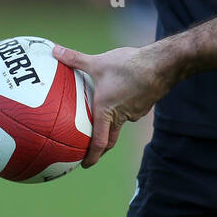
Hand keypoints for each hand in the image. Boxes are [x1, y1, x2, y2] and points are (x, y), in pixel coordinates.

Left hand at [52, 43, 172, 168]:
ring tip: (105, 115)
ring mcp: (136, 111)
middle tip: (92, 152)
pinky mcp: (146, 103)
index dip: (91, 156)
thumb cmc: (129, 66)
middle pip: (111, 138)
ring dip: (113, 122)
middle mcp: (121, 115)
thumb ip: (75, 59)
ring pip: (122, 120)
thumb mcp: (98, 62)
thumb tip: (55, 51)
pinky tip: (123, 95)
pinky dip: (125, 107)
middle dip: (101, 148)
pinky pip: (132, 109)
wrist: (162, 64)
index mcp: (107, 111)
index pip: (99, 142)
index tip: (84, 165)